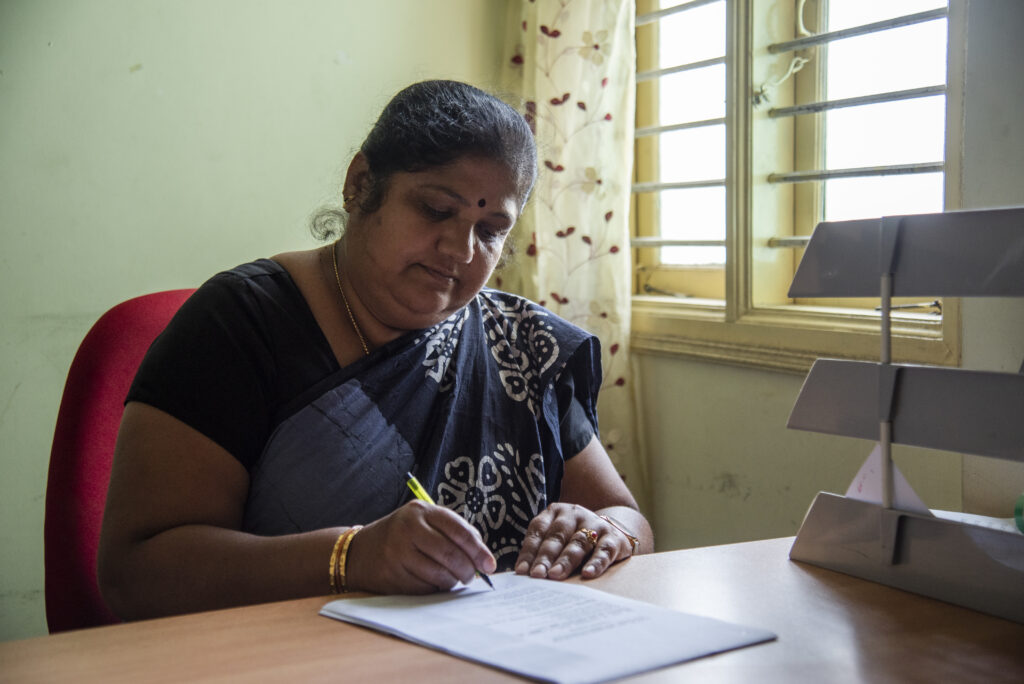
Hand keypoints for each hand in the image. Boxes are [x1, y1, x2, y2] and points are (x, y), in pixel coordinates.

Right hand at [345, 500, 495, 593]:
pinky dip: (436, 589)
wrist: (359, 552)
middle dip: (468, 570)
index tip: (489, 564)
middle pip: (451, 554)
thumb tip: (483, 557)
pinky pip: (425, 587)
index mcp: (421, 511)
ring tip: (454, 580)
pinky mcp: (392, 575)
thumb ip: (452, 532)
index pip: (459, 530)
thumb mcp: (423, 522)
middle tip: (472, 577)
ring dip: (453, 581)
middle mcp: (408, 528)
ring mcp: (398, 552)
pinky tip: (435, 584)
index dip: (478, 549)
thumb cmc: (401, 536)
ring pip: (439, 573)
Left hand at [514, 503, 633, 580]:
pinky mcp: (613, 537)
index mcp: (554, 512)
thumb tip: (524, 576)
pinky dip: (596, 563)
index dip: (529, 551)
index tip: (521, 571)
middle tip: (537, 574)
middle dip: (545, 556)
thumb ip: (542, 553)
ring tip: (555, 575)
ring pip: (578, 542)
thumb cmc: (574, 542)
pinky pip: (604, 550)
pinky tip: (587, 574)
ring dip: (566, 560)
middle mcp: (573, 514)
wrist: (611, 533)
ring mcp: (594, 524)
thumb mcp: (557, 540)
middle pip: (557, 536)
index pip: (538, 531)